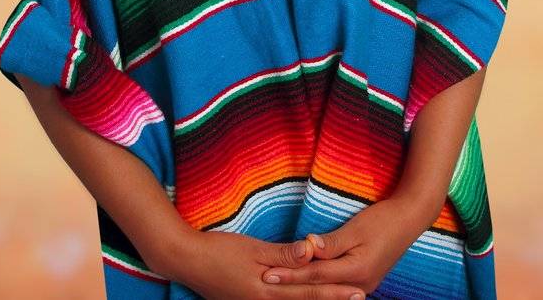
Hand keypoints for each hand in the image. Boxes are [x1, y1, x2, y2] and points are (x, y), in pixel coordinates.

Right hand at [157, 229, 361, 298]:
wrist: (183, 259)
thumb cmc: (216, 250)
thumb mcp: (252, 248)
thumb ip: (283, 254)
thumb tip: (312, 253)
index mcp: (267, 291)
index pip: (308, 292)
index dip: (334, 293)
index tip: (358, 292)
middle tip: (358, 298)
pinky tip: (298, 298)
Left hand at [260, 199, 431, 295]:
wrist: (409, 221)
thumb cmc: (382, 221)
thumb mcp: (355, 229)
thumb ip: (331, 242)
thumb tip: (308, 247)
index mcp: (357, 271)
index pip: (315, 275)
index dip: (289, 274)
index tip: (266, 273)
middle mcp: (361, 284)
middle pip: (319, 286)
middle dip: (291, 284)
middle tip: (264, 281)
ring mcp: (364, 284)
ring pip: (327, 289)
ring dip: (303, 287)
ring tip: (279, 286)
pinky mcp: (363, 279)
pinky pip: (335, 286)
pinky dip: (318, 285)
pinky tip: (303, 285)